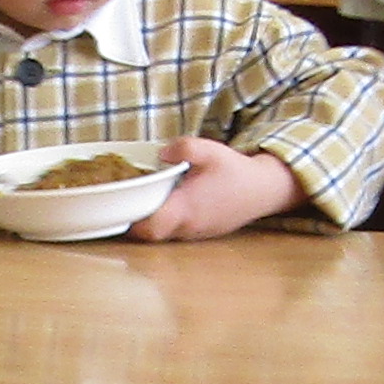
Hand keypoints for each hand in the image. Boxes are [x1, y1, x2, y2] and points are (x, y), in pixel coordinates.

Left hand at [130, 138, 302, 240]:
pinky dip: (168, 223)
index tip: (120, 208)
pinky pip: (177, 233)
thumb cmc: (235, 170)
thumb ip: (182, 148)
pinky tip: (168, 204)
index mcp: (186, 208)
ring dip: (153, 222)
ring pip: (163, 235)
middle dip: (136, 222)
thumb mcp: (209, 150)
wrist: (263, 189)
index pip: (149, 228)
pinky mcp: (202, 234)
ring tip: (146, 201)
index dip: (130, 223)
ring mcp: (196, 234)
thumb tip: (161, 153)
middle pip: (150, 235)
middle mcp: (188, 227)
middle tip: (127, 202)